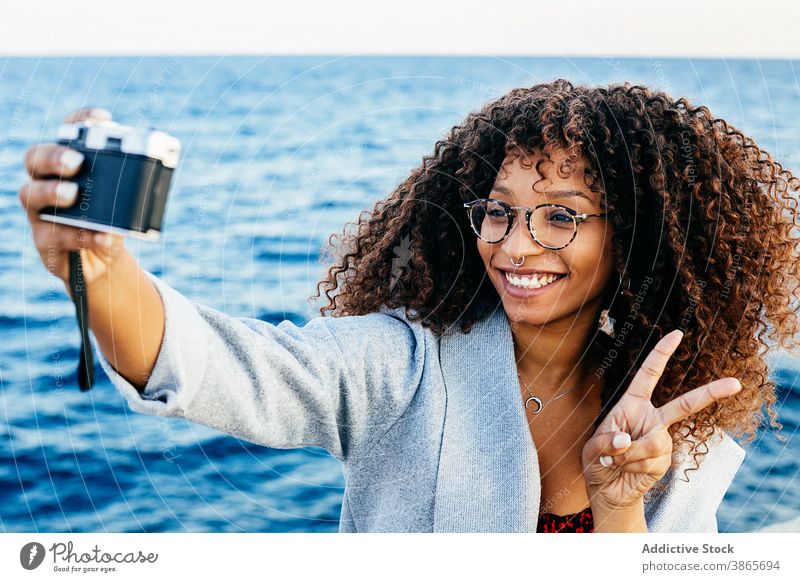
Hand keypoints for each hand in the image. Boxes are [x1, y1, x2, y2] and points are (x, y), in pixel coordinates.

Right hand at [19, 107, 125, 293]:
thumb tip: (150, 180)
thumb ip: (131, 192)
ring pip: (31, 194)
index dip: (80, 121)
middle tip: (76, 161)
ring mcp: (41, 210)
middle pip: (36, 158)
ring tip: (73, 194)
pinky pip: (56, 235)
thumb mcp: (125, 206)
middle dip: (54, 156)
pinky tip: (101, 236)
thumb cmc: (111, 223)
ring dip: (53, 192)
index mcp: (68, 164)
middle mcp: (47, 181)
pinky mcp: (44, 239)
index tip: (103, 119)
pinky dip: (81, 235)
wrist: (101, 261)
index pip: (67, 133)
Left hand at [582, 330, 741, 511]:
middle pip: (685, 404)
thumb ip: (607, 441)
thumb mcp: (592, 448)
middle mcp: (652, 418)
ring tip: (616, 461)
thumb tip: (627, 440)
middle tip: (736, 384)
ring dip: (629, 456)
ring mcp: (662, 439)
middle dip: (711, 393)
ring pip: (654, 443)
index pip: (649, 375)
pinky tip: (627, 471)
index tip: (677, 334)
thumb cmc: (597, 460)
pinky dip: (633, 468)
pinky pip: (652, 461)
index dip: (661, 354)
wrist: (607, 489)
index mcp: (632, 404)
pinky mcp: (665, 460)